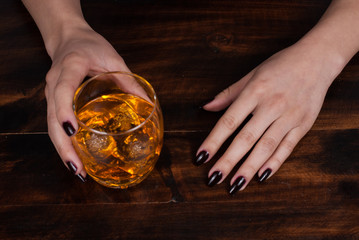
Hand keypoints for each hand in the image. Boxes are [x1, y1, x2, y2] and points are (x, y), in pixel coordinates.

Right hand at [45, 25, 129, 180]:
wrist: (67, 38)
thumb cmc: (89, 45)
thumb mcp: (112, 57)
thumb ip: (128, 79)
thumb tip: (147, 102)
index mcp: (68, 67)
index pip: (62, 90)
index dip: (65, 110)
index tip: (72, 130)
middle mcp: (54, 83)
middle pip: (52, 119)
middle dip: (63, 145)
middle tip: (77, 167)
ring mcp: (50, 93)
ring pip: (50, 126)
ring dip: (63, 150)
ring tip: (77, 171)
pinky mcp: (53, 101)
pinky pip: (54, 125)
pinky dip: (63, 142)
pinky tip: (75, 157)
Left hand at [195, 41, 339, 193]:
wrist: (317, 59)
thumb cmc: (280, 65)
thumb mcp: (252, 74)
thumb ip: (229, 93)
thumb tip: (206, 106)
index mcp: (255, 91)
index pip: (229, 121)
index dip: (214, 140)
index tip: (201, 156)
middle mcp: (271, 105)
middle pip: (246, 138)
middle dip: (228, 160)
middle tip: (213, 178)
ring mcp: (289, 116)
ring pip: (266, 147)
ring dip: (249, 168)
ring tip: (235, 185)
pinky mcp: (304, 125)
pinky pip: (287, 148)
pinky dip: (274, 163)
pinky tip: (262, 176)